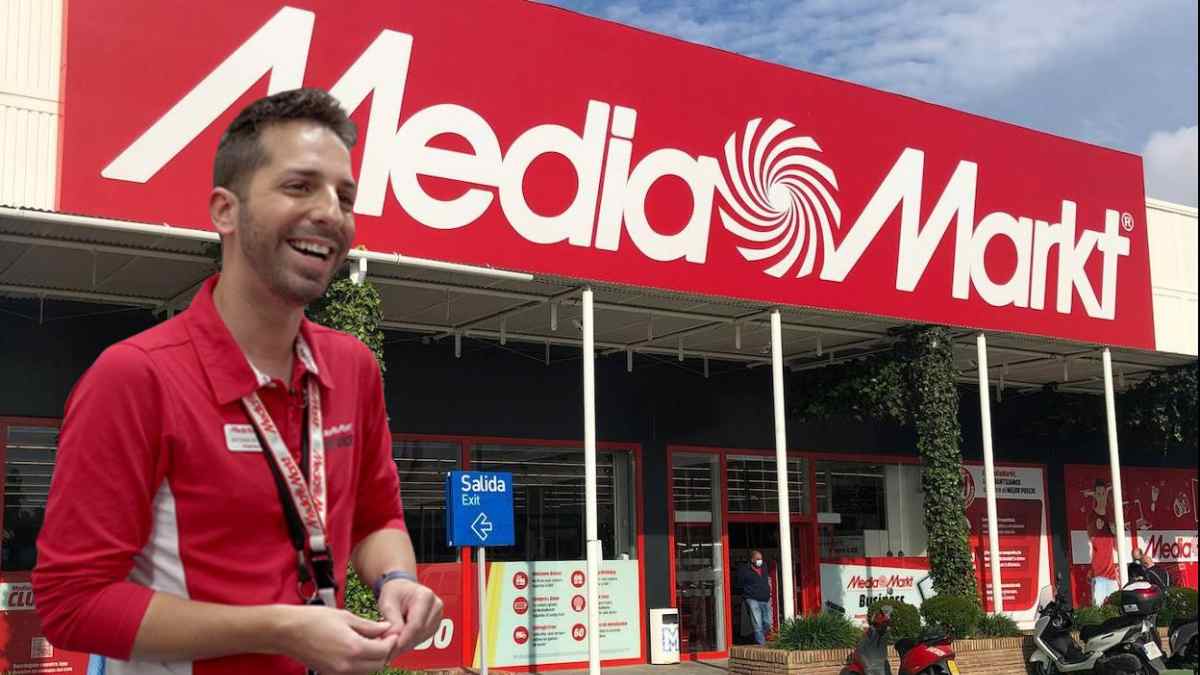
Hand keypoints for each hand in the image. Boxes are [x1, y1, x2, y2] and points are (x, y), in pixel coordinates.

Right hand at [275, 605, 396, 674]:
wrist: (287, 631)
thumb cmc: (313, 620)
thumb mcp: (345, 617)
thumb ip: (369, 626)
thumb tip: (386, 628)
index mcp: (354, 648)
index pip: (383, 651)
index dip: (391, 641)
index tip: (392, 633)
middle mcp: (347, 665)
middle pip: (378, 665)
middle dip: (384, 652)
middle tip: (384, 637)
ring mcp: (337, 672)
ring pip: (366, 671)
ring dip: (373, 659)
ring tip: (371, 642)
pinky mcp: (329, 673)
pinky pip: (353, 672)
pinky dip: (360, 664)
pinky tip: (357, 649)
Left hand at [377, 579, 444, 653]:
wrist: (402, 589)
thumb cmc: (395, 592)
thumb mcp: (388, 602)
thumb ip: (392, 620)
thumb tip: (394, 638)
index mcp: (426, 596)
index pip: (416, 624)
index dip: (404, 638)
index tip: (392, 646)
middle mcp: (436, 606)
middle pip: (420, 632)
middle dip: (404, 643)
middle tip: (389, 650)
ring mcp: (437, 616)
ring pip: (422, 637)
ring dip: (407, 644)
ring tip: (393, 645)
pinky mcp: (435, 624)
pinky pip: (423, 638)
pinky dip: (411, 642)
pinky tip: (400, 642)